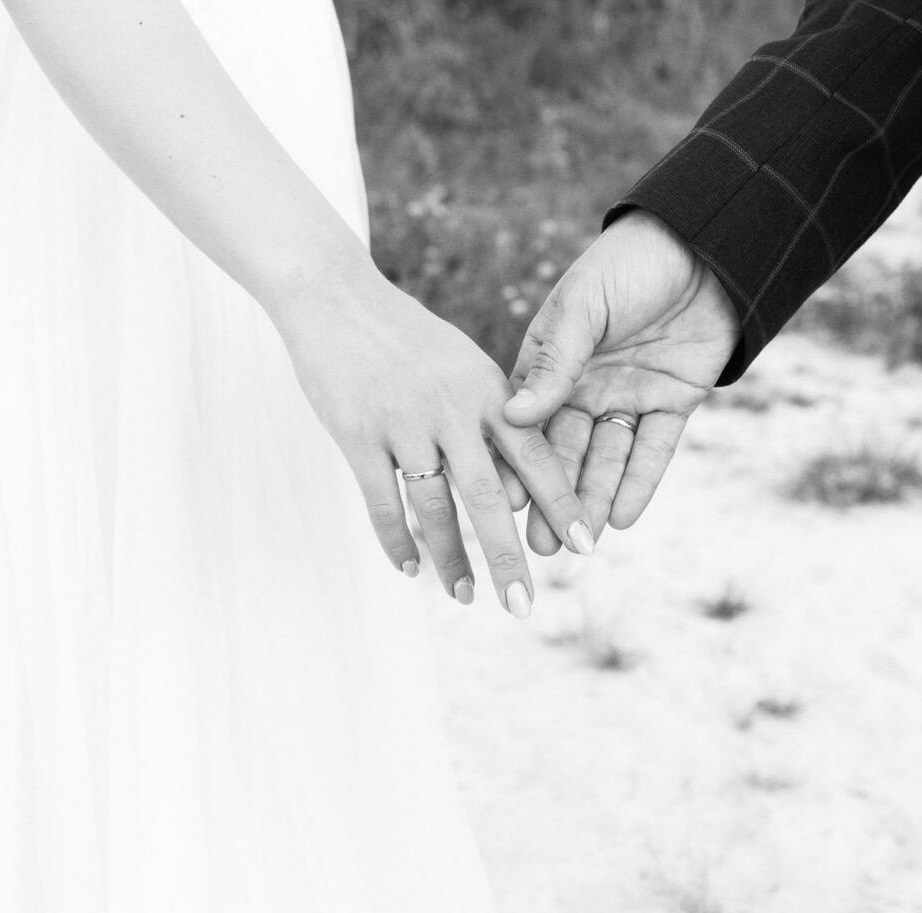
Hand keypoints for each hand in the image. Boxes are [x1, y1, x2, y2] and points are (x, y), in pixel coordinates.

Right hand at [275, 263, 594, 616]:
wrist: (334, 296)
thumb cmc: (403, 335)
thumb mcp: (461, 363)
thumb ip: (489, 415)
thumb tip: (517, 472)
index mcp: (486, 391)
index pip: (534, 456)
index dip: (562, 503)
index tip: (587, 545)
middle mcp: (451, 410)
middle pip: (488, 497)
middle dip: (508, 556)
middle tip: (524, 606)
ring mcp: (403, 423)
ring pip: (434, 508)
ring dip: (450, 559)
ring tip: (465, 596)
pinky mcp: (358, 435)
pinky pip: (382, 501)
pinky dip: (396, 540)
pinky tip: (410, 568)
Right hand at [503, 210, 741, 553]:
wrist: (706, 242)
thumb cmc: (631, 263)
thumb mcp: (584, 307)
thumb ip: (554, 362)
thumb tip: (512, 416)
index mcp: (554, 361)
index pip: (530, 422)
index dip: (518, 463)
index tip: (503, 503)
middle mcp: (587, 385)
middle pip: (567, 451)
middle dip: (553, 499)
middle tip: (540, 547)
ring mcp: (630, 395)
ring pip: (608, 458)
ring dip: (593, 499)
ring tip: (580, 544)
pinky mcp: (674, 401)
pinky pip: (655, 449)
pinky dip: (640, 482)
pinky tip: (623, 518)